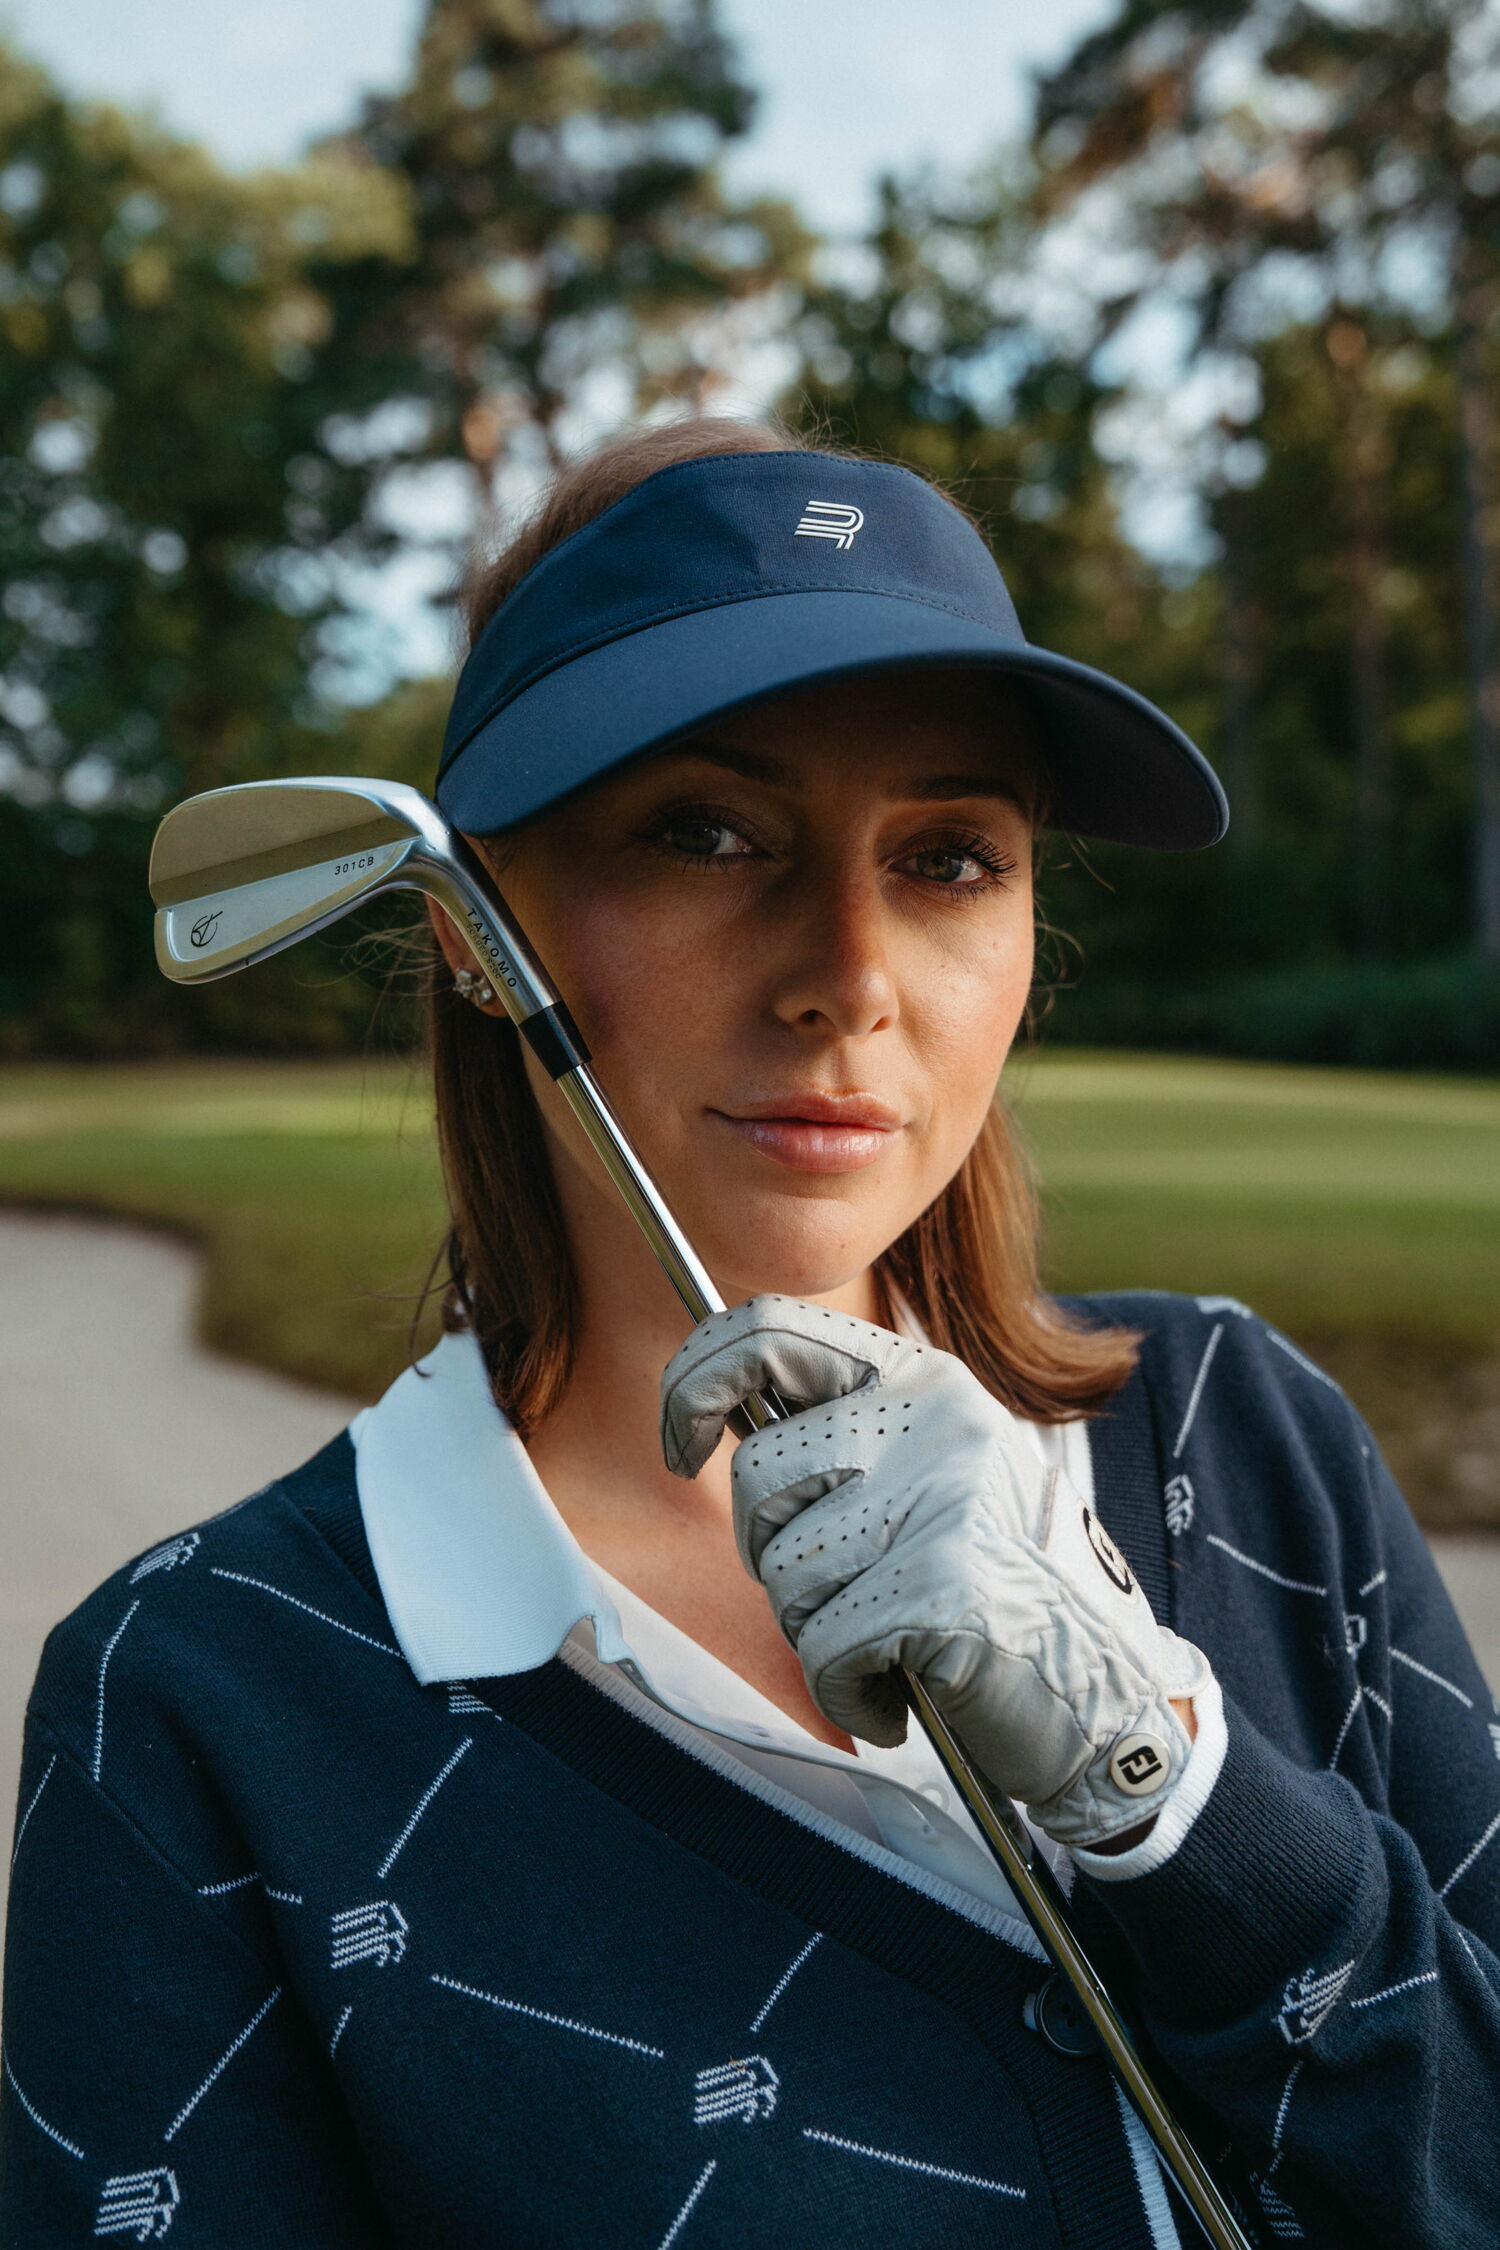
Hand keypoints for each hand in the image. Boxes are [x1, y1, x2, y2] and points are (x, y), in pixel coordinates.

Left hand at [661, 1296, 1211, 1850]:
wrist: (1117, 1699)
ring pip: (784, 1569)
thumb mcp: (938, 1469)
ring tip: (893, 1643)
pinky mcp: (941, 1587)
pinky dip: (850, 1692)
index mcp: (925, 1378)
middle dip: (773, 1552)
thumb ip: (846, 1433)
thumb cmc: (1005, 1589)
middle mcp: (933, 1421)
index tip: (679, 1446)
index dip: (693, 1382)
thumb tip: (718, 1410)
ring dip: (819, 1631)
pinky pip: (824, 1648)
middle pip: (759, 1474)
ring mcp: (941, 1500)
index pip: (770, 1327)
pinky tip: (906, 1691)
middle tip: (843, 1592)